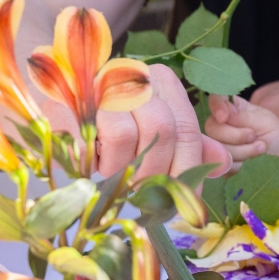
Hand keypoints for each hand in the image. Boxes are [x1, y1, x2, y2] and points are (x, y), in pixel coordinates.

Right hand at [42, 64, 231, 179]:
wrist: (54, 98)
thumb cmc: (110, 120)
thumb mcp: (152, 129)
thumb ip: (187, 144)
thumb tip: (224, 163)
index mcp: (160, 81)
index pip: (187, 128)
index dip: (189, 170)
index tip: (184, 204)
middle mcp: (132, 75)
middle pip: (162, 130)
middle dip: (155, 174)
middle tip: (143, 195)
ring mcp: (94, 85)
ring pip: (125, 135)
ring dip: (119, 168)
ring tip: (110, 172)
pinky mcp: (61, 101)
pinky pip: (82, 141)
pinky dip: (87, 162)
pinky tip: (86, 165)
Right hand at [205, 95, 278, 174]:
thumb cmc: (273, 134)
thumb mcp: (264, 120)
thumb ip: (243, 116)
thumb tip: (224, 112)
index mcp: (231, 108)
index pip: (215, 100)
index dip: (216, 107)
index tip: (224, 117)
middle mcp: (220, 125)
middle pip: (212, 128)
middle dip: (236, 135)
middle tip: (254, 136)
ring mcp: (218, 145)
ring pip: (219, 149)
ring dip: (243, 150)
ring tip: (260, 148)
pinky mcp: (221, 164)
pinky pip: (225, 165)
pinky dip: (242, 163)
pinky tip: (253, 160)